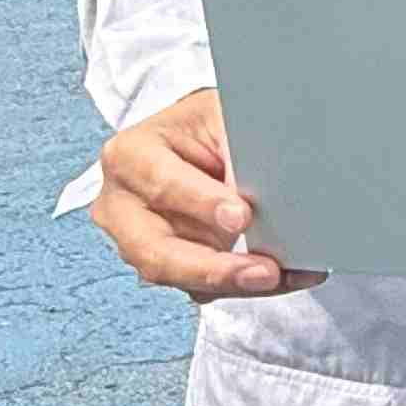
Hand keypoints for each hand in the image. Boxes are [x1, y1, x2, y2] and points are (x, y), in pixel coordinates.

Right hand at [89, 87, 325, 301]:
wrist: (198, 141)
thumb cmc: (205, 125)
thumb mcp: (221, 118)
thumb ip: (233, 154)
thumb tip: (256, 201)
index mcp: (129, 156)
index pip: (162, 183)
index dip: (202, 203)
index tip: (242, 217)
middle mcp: (122, 206)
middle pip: (157, 252)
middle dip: (213, 268)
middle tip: (265, 272)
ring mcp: (138, 242)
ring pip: (181, 278)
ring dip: (234, 282)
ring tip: (281, 276)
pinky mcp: (166, 266)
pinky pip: (203, 287)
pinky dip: (244, 284)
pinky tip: (283, 277)